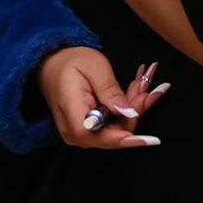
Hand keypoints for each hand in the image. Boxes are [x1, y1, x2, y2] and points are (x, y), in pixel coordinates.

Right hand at [39, 46, 167, 148]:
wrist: (52, 65)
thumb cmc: (69, 63)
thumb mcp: (93, 66)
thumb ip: (110, 90)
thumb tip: (127, 111)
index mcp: (72, 113)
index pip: (100, 136)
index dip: (126, 139)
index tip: (150, 140)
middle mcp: (76, 131)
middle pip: (115, 133)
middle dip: (136, 110)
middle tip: (149, 86)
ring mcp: (82, 133)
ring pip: (118, 129)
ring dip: (133, 107)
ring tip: (141, 81)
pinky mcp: (89, 131)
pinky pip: (114, 125)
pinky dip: (126, 109)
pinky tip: (133, 90)